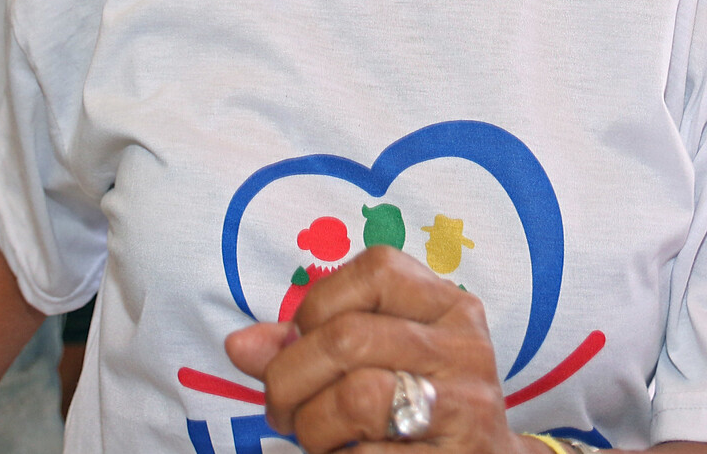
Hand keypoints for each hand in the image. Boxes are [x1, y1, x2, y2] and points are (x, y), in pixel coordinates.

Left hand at [226, 247, 520, 453]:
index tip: (301, 345)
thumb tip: (239, 345)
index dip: (317, 306)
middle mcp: (465, 347)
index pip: (375, 270)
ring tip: (316, 439)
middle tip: (283, 410)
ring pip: (356, 397)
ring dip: (311, 427)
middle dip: (290, 378)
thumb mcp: (380, 359)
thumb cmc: (417, 406)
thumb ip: (310, 344)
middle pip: (349, 337)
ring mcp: (467, 406)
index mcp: (449, 306)